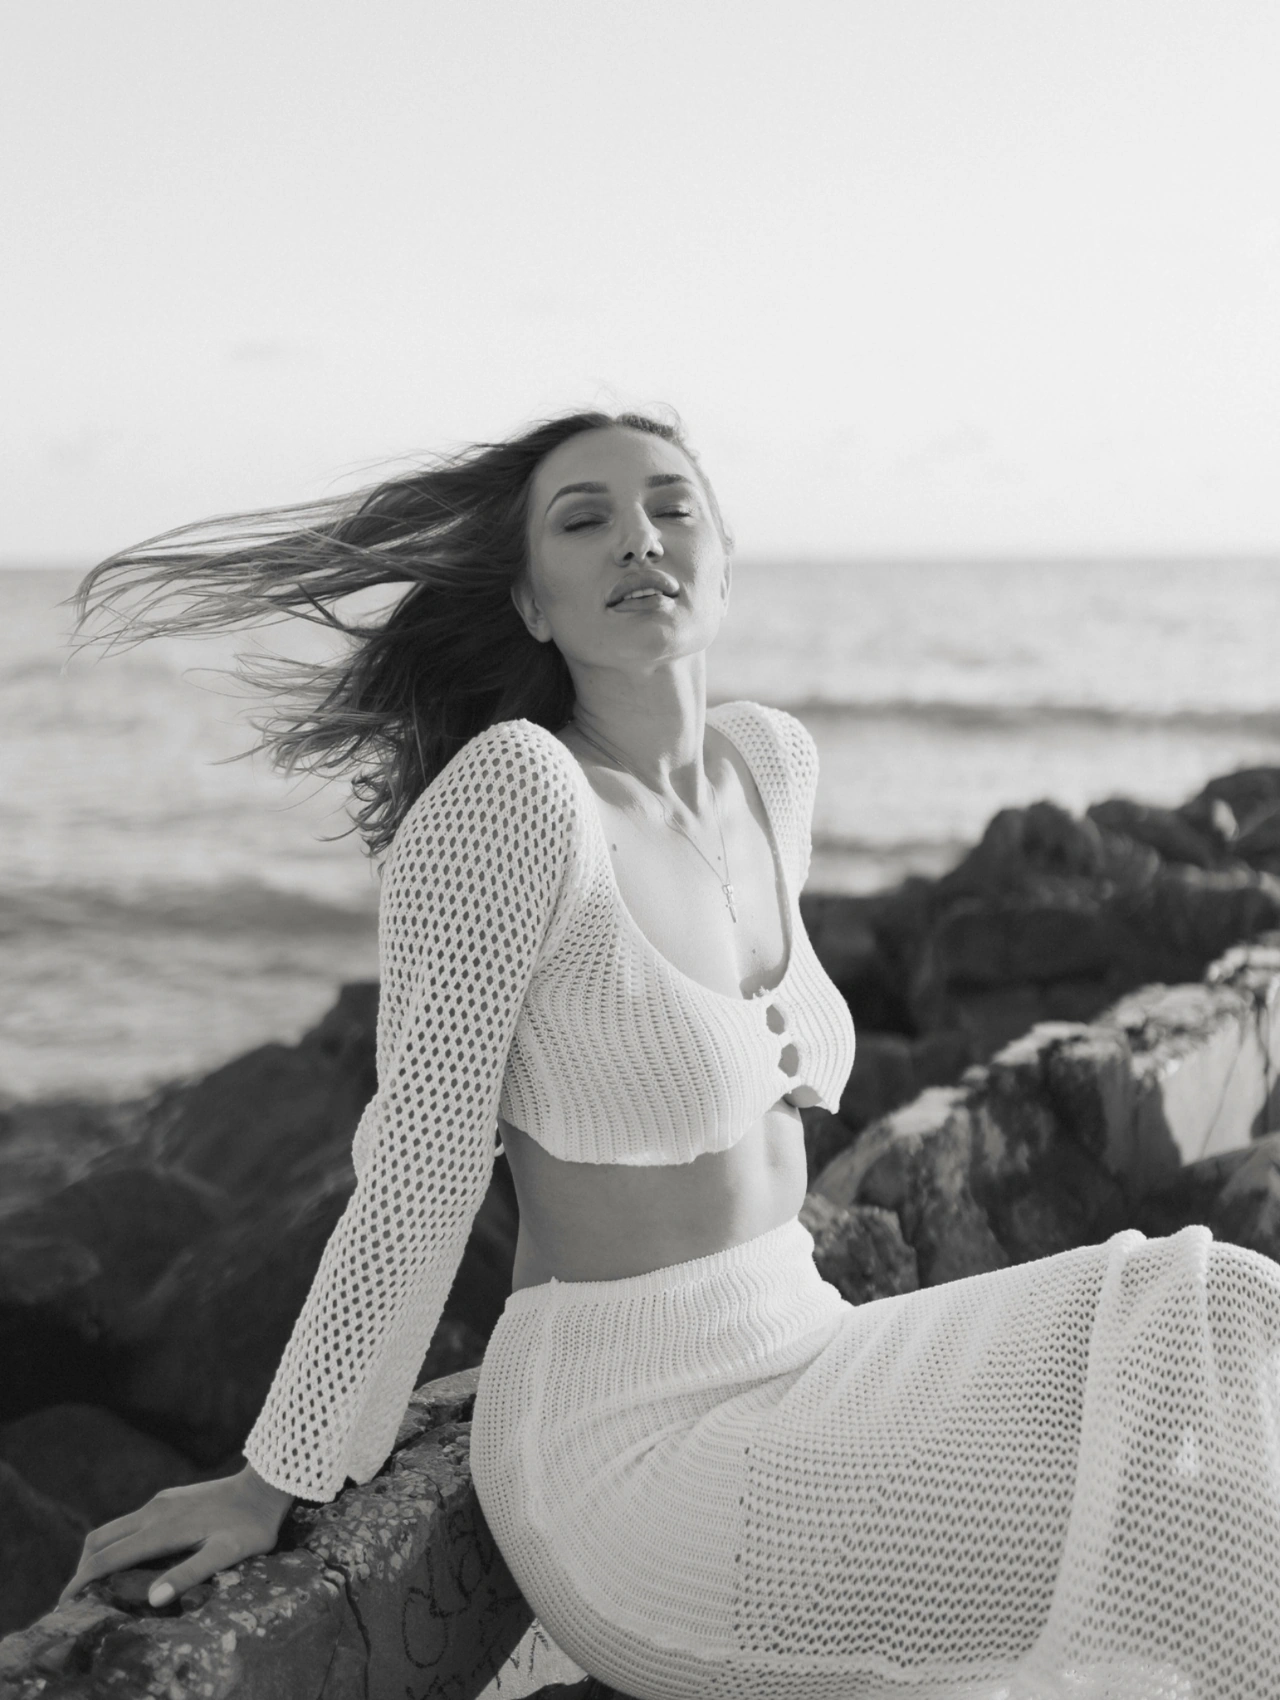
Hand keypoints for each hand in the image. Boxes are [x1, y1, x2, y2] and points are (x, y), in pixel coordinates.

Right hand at [57, 1464, 296, 1609]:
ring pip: (114, 1528)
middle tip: (76, 1600)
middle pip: (100, 1539)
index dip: (82, 1581)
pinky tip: (126, 1561)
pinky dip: (116, 1544)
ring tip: (95, 1586)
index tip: (66, 1604)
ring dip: (98, 1555)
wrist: (266, 1485)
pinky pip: (130, 1523)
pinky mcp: (169, 1499)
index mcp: (161, 1528)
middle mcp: (153, 1511)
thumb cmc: (250, 1525)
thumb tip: (154, 1599)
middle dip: (82, 1569)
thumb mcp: (226, 1554)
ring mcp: (160, 1502)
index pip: (108, 1557)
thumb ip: (190, 1574)